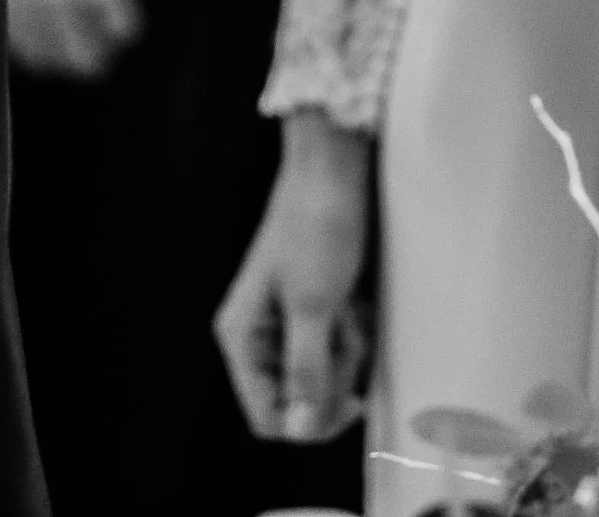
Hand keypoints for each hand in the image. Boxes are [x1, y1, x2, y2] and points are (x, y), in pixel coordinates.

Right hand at [215, 110, 373, 442]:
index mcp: (242, 336)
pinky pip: (338, 349)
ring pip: (324, 375)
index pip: (267, 416)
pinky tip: (357, 304)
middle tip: (347, 334)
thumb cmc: (317, 225)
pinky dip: (354, 333)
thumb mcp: (314, 303)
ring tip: (352, 309)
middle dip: (333, 375)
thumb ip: (305, 369)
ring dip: (347, 350)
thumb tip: (302, 429)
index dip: (308, 420)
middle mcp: (259, 336)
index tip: (347, 400)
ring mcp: (289, 324)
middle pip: (299, 400)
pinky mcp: (316, 312)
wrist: (335, 170)